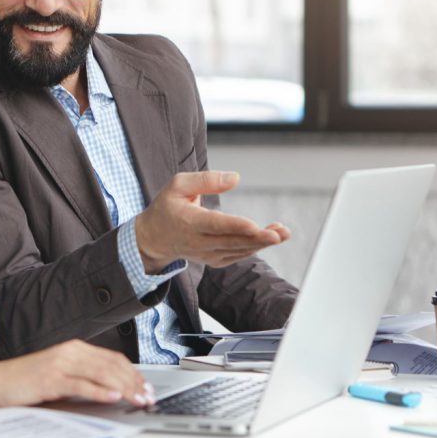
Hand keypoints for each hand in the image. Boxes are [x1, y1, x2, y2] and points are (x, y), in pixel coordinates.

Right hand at [0, 340, 152, 407]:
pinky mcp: (51, 379)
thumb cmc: (25, 380)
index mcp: (75, 348)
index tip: (146, 387)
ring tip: (138, 399)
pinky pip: (80, 385)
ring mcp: (61, 364)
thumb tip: (111, 388)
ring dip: (124, 388)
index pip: (113, 359)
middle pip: (112, 366)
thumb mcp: (59, 374)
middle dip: (134, 382)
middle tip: (148, 397)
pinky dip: (99, 391)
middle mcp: (70, 352)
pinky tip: (112, 397)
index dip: (133, 373)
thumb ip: (82, 377)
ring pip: (101, 374)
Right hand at [134, 171, 290, 271]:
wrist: (153, 238)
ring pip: (238, 251)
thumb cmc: (167, 206)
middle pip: (232, 242)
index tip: (255, 226)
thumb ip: (206, 180)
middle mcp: (199, 242)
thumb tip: (235, 178)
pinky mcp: (214, 259)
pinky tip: (270, 239)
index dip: (236, 227)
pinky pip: (237, 255)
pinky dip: (253, 248)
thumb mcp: (178, 185)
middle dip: (258, 238)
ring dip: (261, 243)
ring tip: (283, 233)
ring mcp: (207, 254)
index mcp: (189, 222)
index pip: (215, 225)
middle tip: (280, 233)